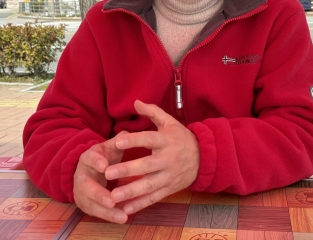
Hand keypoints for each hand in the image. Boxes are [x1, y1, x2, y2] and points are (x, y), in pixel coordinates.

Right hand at [73, 131, 128, 222]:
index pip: (89, 158)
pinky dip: (108, 216)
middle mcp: (81, 175)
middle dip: (98, 194)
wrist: (88, 170)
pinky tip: (122, 218)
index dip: (96, 162)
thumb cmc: (104, 157)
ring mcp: (81, 191)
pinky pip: (96, 212)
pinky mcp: (85, 204)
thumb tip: (126, 133)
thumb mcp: (109, 148)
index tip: (105, 166)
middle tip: (112, 201)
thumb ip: (117, 142)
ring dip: (106, 211)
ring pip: (90, 203)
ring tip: (123, 217)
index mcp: (88, 158)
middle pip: (86, 185)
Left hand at [105, 100, 199, 215]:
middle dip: (128, 170)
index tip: (117, 142)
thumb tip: (135, 102)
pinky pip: (154, 198)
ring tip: (113, 196)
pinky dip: (140, 205)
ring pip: (150, 185)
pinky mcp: (169, 189)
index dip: (134, 140)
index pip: (149, 139)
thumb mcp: (170, 122)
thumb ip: (152, 112)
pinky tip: (125, 209)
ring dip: (131, 192)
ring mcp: (169, 176)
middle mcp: (168, 159)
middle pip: (147, 165)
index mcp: (166, 140)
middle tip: (108, 172)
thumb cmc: (182, 138)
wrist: (204, 157)